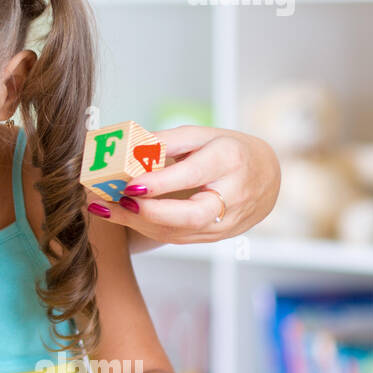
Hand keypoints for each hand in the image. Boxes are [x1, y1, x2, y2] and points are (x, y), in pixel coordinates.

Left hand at [85, 126, 280, 244]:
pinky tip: (122, 216)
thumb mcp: (202, 135)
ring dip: (138, 223)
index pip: (193, 175)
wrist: (267, 176)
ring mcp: (227, 222)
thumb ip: (166, 140)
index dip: (160, 183)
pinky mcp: (216, 237)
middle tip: (116, 201)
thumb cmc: (229, 150)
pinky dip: (146, 228)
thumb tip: (129, 145)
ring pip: (179, 232)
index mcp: (230, 160)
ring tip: (105, 208)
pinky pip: (178, 238)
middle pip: (190, 215)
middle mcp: (233, 195)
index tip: (130, 183)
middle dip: (149, 212)